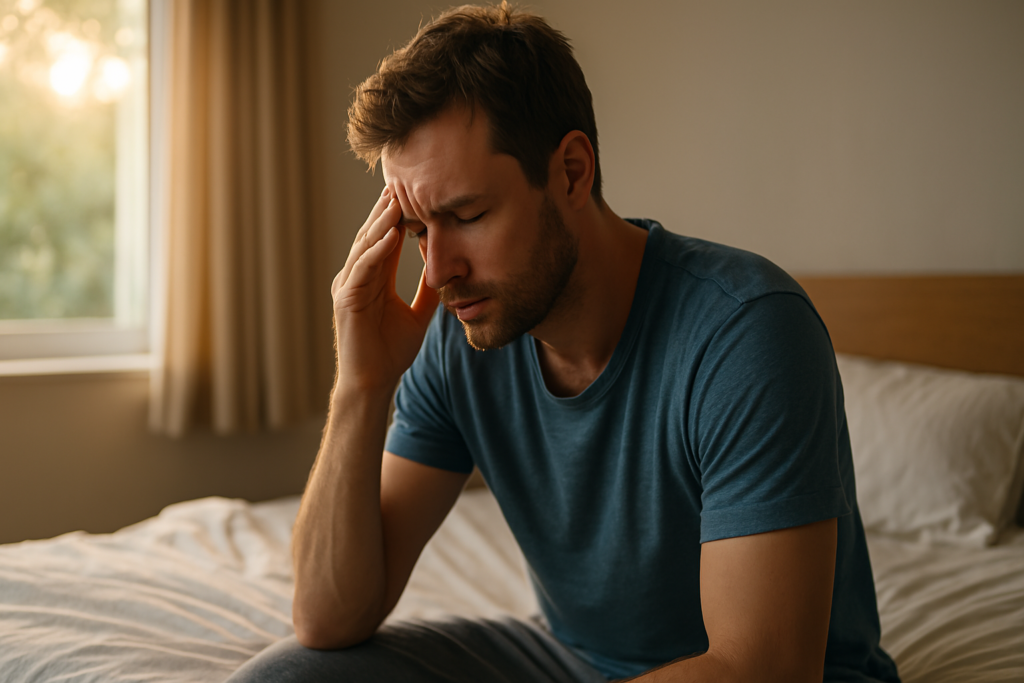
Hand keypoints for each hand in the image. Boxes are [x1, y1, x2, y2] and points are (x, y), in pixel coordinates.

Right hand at [331, 186, 439, 393]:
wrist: (374, 383)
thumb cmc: (391, 353)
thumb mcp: (419, 315)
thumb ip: (428, 291)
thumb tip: (446, 270)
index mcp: (372, 280)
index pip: (384, 240)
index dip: (396, 217)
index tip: (413, 193)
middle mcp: (357, 278)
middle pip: (372, 235)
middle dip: (385, 210)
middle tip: (401, 182)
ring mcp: (348, 287)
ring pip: (365, 246)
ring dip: (381, 222)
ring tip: (397, 201)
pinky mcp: (346, 300)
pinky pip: (362, 269)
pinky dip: (376, 251)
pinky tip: (390, 234)